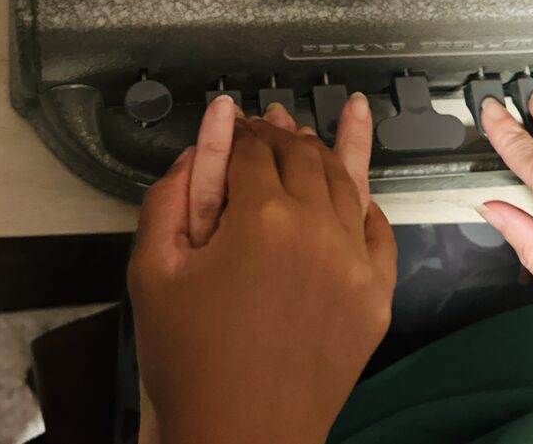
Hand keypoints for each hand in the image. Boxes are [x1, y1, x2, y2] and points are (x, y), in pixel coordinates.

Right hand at [128, 94, 394, 443]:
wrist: (240, 437)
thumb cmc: (190, 362)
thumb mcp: (153, 270)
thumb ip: (172, 192)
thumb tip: (204, 135)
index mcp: (261, 219)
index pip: (252, 149)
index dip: (237, 132)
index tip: (230, 127)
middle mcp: (318, 229)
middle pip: (302, 155)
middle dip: (280, 134)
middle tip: (267, 122)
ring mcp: (356, 261)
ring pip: (346, 181)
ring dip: (325, 151)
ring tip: (322, 125)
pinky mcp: (377, 293)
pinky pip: (378, 228)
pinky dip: (365, 201)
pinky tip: (358, 185)